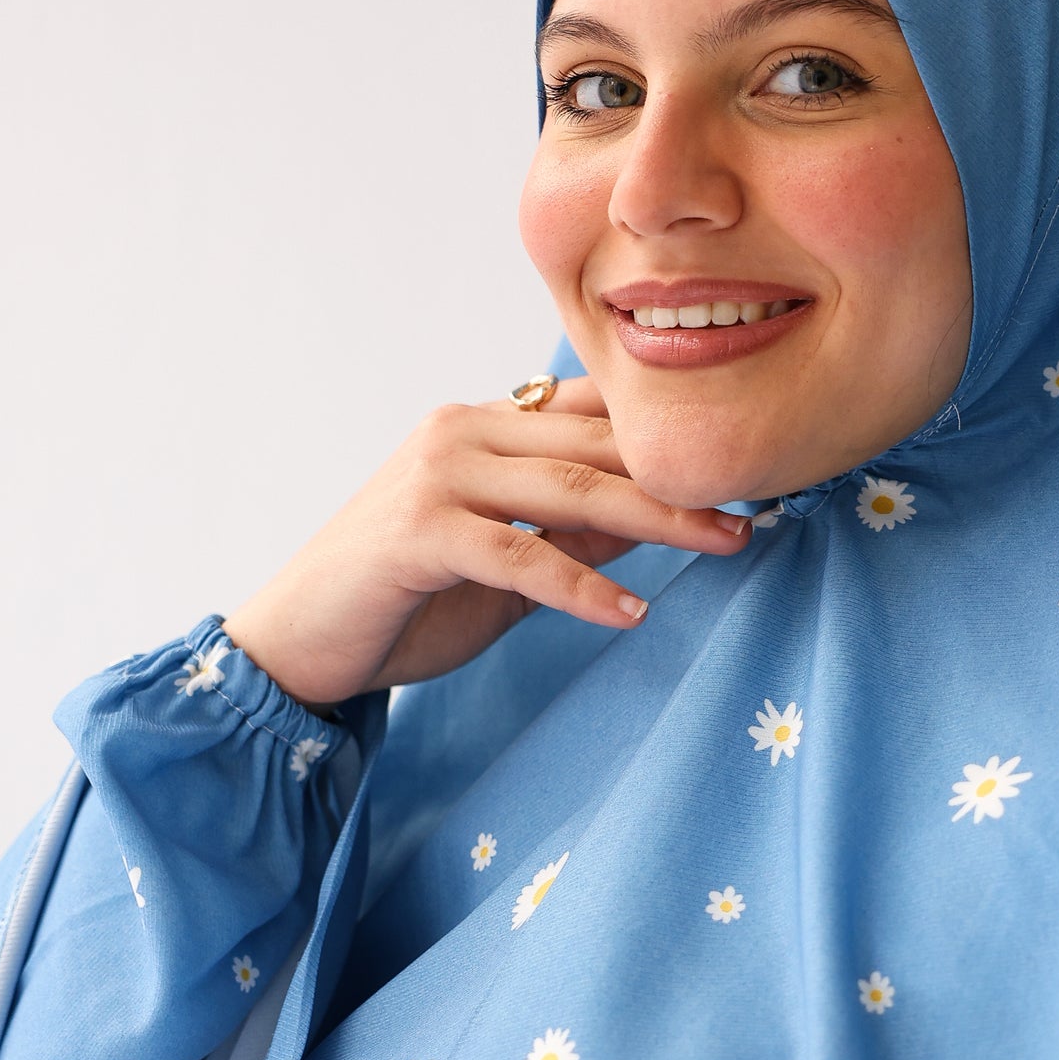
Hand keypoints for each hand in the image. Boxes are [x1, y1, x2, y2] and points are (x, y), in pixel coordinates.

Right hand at [222, 379, 749, 708]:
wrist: (299, 641)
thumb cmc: (403, 600)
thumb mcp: (507, 564)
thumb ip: (572, 533)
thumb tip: (659, 519)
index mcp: (484, 424)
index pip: (594, 418)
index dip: (669, 440)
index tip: (747, 470)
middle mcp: (462, 431)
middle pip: (597, 448)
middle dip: (683, 478)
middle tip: (759, 506)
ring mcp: (437, 476)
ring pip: (572, 491)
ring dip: (659, 520)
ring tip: (725, 543)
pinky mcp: (419, 533)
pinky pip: (522, 557)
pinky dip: (582, 587)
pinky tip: (631, 612)